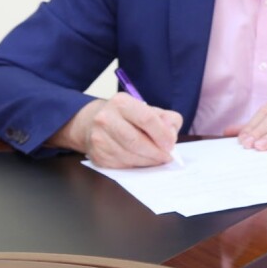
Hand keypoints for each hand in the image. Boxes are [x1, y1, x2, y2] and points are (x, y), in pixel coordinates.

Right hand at [53, 93, 182, 167]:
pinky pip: (121, 164)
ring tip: (157, 159)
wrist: (95, 123)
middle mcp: (106, 119)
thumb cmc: (130, 117)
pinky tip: (143, 160)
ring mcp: (98, 138)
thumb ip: (168, 119)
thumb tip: (171, 134)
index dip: (162, 134)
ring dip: (148, 161)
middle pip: (136, 141)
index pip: (146, 119)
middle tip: (167, 156)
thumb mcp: (150, 110)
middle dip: (156, 152)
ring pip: (129, 156)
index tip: (171, 145)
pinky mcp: (97, 155)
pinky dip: (136, 165)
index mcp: (122, 103)